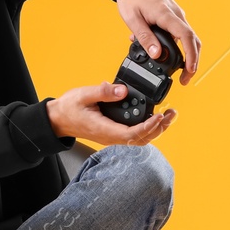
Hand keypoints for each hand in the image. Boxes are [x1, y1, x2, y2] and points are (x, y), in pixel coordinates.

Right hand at [46, 83, 176, 145]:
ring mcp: (113, 136)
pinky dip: (147, 128)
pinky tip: (154, 117)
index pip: (133, 134)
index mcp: (106, 130)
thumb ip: (103, 92)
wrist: (57, 120)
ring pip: (140, 139)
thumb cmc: (68, 109)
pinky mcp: (113, 132)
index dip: (149, 126)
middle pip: (142, 139)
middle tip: (171, 114)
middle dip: (159, 128)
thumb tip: (122, 90)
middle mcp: (112, 137)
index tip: (159, 115)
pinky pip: (134, 135)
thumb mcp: (83, 95)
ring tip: (168, 116)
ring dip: (156, 129)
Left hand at [116, 0, 200, 84]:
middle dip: (193, 61)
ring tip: (179, 72)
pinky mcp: (174, 17)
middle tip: (185, 79)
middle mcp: (176, 15)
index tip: (189, 70)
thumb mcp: (132, 18)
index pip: (186, 36)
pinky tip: (165, 54)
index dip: (191, 55)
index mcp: (166, 15)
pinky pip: (180, 33)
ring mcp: (177, 15)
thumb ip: (144, 37)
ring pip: (189, 38)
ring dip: (188, 55)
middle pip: (193, 40)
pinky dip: (178, 46)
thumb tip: (156, 54)